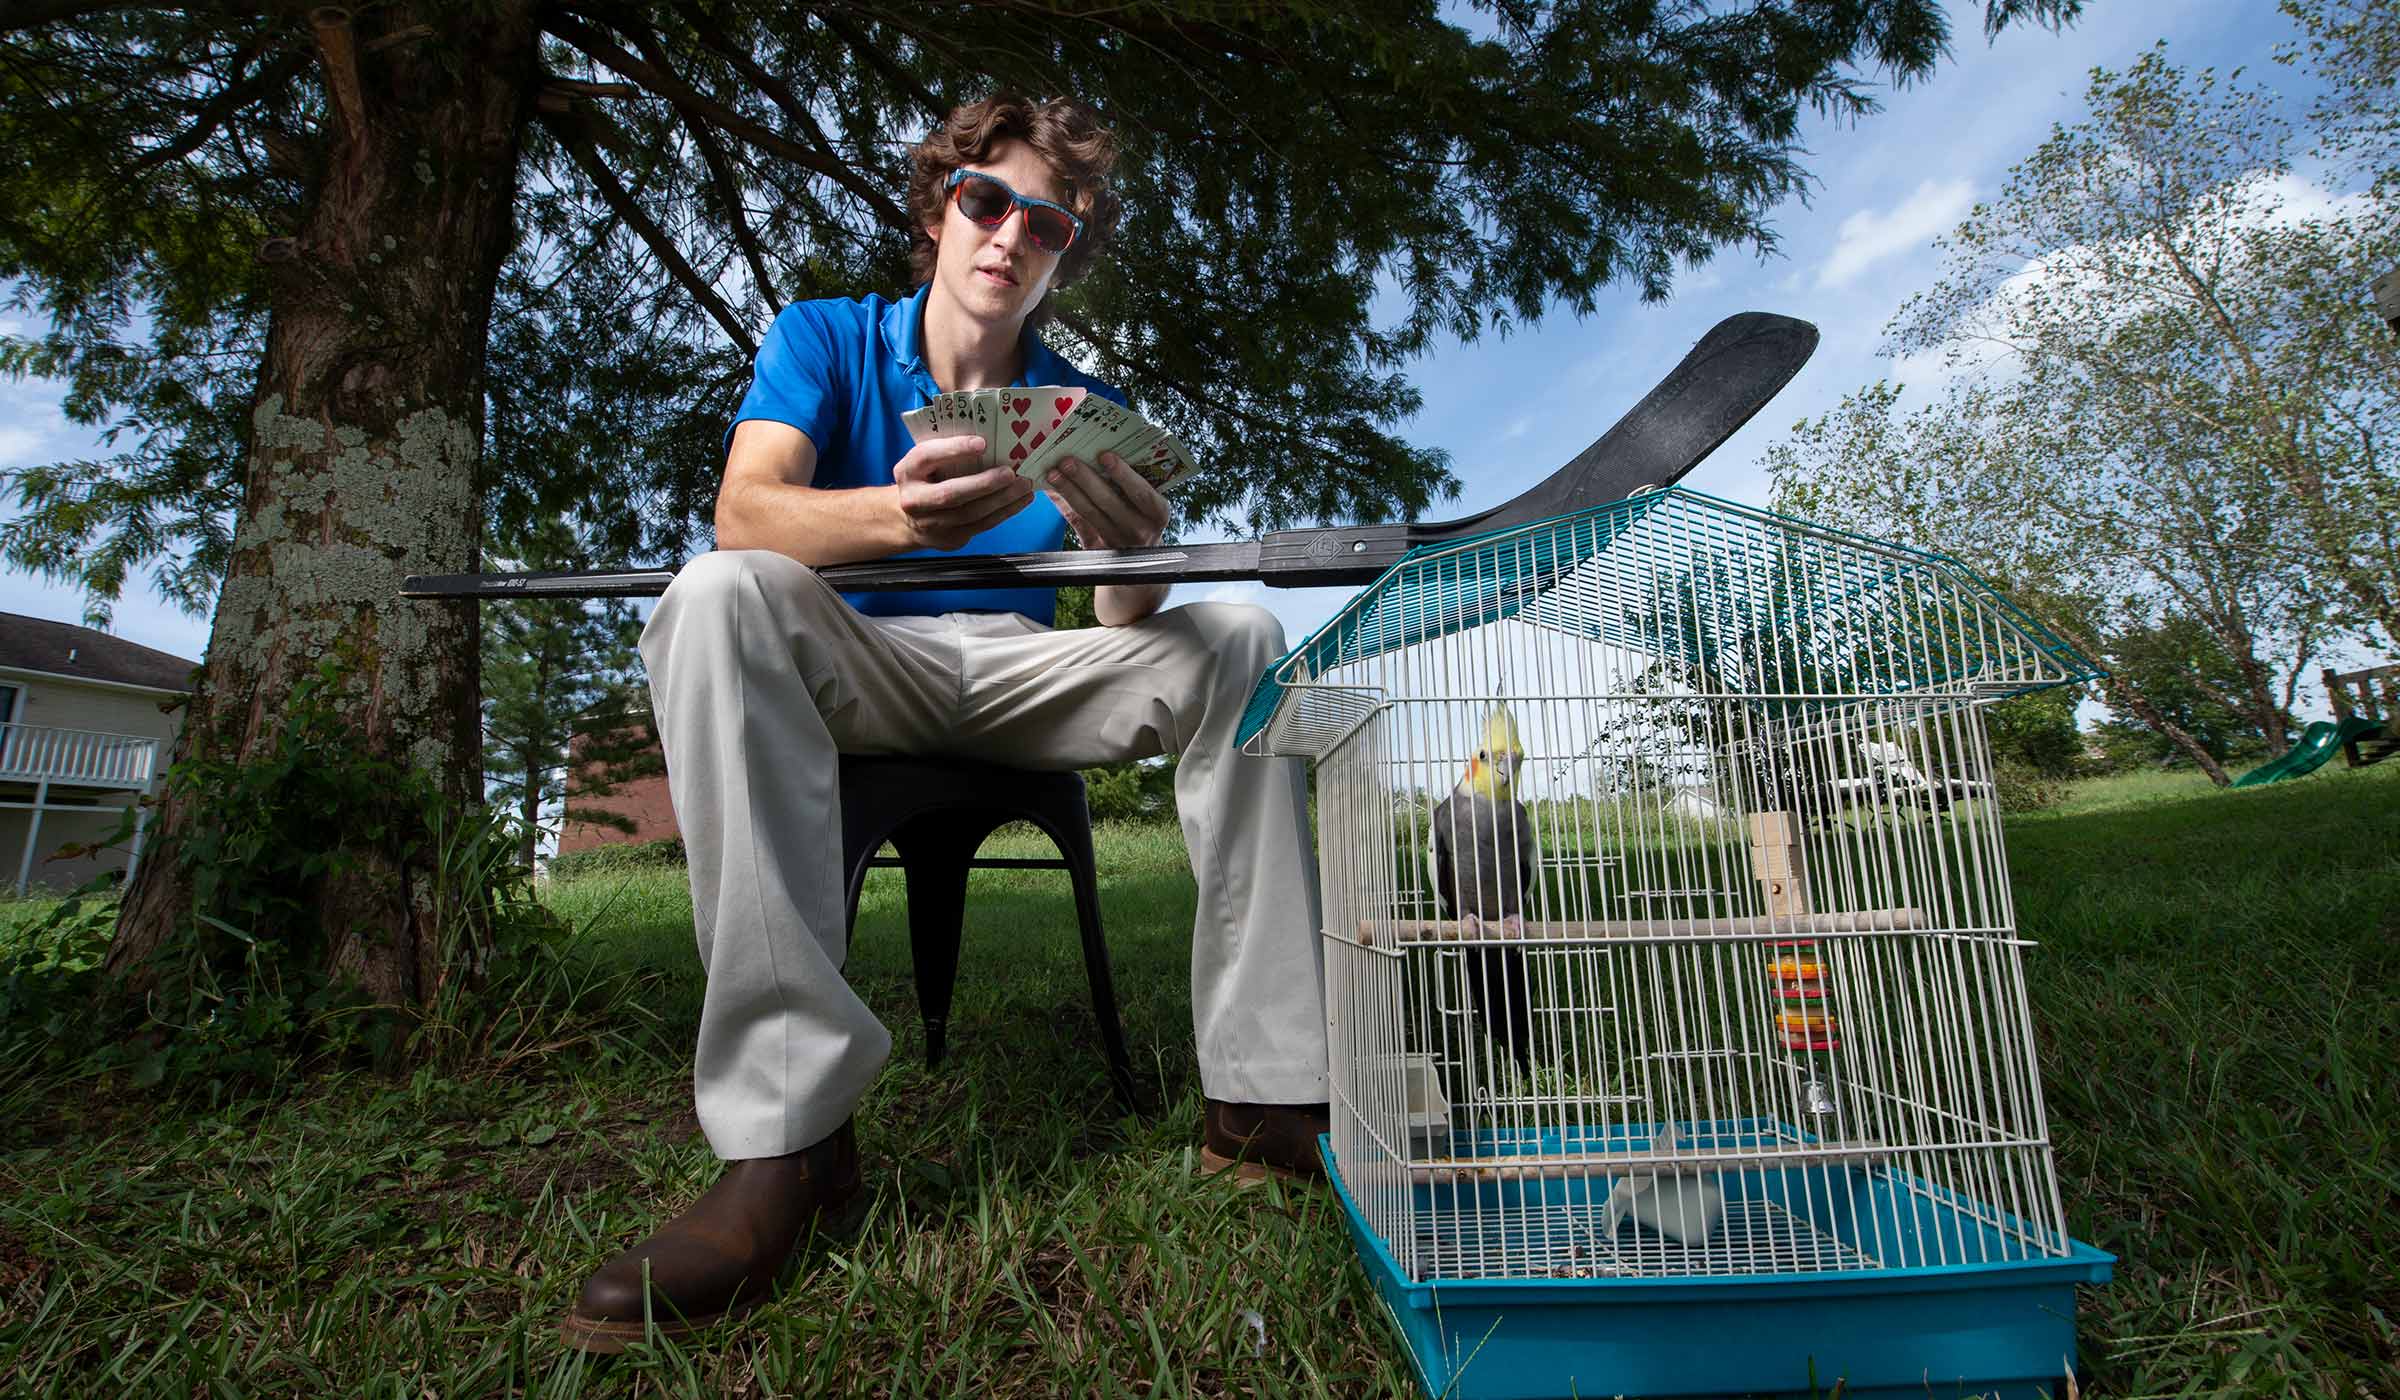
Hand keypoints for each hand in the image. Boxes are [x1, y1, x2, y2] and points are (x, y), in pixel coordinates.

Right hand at [892, 435, 1035, 550]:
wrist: (908, 519)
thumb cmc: (926, 479)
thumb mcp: (927, 462)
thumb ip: (948, 451)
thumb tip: (991, 436)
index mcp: (908, 471)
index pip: (927, 457)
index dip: (954, 449)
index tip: (982, 443)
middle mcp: (914, 500)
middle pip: (951, 494)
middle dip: (984, 484)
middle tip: (1010, 472)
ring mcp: (931, 524)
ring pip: (971, 514)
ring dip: (1002, 500)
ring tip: (1023, 485)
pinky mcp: (950, 539)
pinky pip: (982, 526)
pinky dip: (1005, 512)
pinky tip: (1021, 499)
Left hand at [1043, 452, 1169, 550]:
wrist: (1138, 557)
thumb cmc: (1144, 520)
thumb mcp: (1150, 506)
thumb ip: (1134, 484)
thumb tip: (1104, 453)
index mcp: (1156, 513)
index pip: (1141, 493)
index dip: (1123, 474)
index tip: (1105, 455)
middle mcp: (1138, 529)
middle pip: (1108, 501)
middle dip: (1085, 479)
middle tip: (1068, 461)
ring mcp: (1115, 540)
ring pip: (1088, 512)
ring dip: (1068, 490)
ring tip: (1054, 473)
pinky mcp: (1096, 548)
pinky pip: (1076, 522)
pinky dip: (1062, 504)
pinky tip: (1052, 490)